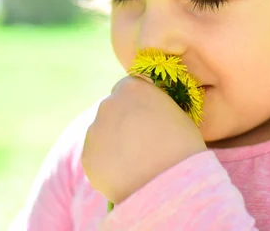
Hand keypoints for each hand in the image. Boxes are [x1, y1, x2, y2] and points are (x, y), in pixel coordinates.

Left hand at [82, 75, 206, 203]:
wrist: (171, 182)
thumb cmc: (182, 146)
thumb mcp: (175, 113)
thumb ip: (154, 107)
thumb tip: (148, 114)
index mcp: (132, 88)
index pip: (127, 88)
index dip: (136, 104)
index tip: (144, 119)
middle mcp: (108, 104)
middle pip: (112, 111)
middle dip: (122, 124)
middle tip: (140, 145)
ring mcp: (94, 130)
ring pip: (102, 135)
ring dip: (113, 145)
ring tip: (135, 164)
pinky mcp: (87, 157)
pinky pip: (97, 159)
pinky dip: (108, 166)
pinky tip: (126, 176)